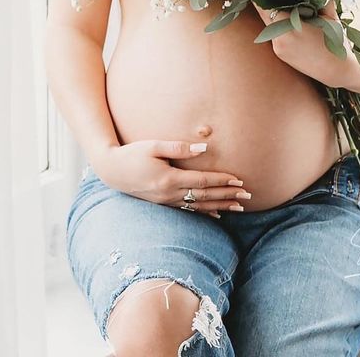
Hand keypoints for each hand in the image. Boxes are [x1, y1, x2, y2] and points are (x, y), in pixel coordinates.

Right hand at [91, 139, 251, 218]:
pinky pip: (189, 210)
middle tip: (247, 196)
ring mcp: (167, 201)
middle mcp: (169, 194)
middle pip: (204, 196)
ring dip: (220, 206)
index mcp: (168, 179)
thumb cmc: (132, 154)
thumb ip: (179, 147)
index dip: (221, 181)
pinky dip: (205, 212)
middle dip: (227, 195)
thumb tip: (203, 148)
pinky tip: (217, 214)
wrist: (112, 171)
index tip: (238, 180)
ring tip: (239, 207)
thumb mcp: (153, 146)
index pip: (202, 181)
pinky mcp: (164, 203)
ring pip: (199, 206)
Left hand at [252, 0, 359, 88]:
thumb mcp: (331, 17)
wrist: (337, 71)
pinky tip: (289, 22)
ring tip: (282, 4)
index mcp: (291, 27)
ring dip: (274, 16)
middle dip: (267, 3)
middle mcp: (280, 38)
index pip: (267, 7)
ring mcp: (278, 48)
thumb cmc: (336, 42)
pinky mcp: (280, 54)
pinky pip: (274, 35)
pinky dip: (279, 27)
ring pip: (270, 25)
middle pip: (265, 15)